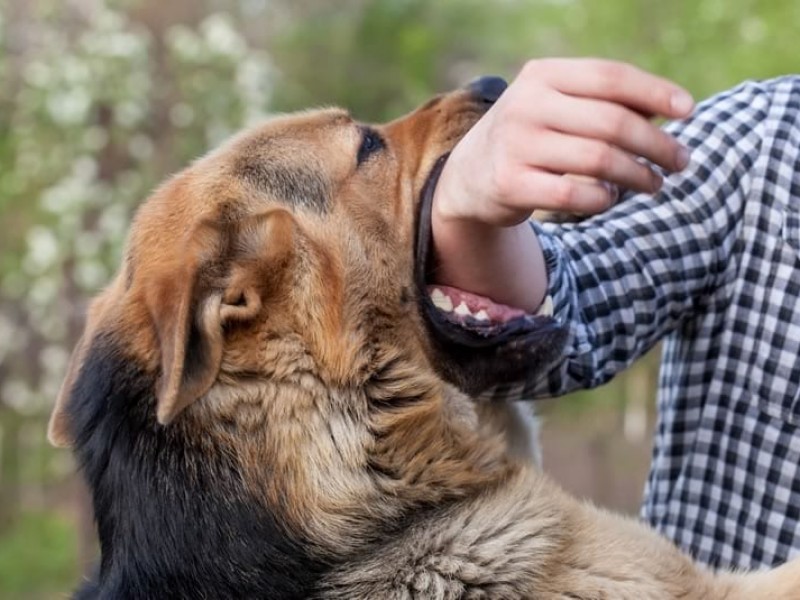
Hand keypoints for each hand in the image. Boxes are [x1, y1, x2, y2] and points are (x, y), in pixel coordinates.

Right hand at [431, 59, 694, 311]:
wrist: (469, 176)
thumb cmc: (531, 137)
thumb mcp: (557, 106)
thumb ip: (603, 102)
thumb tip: (671, 109)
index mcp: (542, 75)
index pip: (610, 77)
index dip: (655, 92)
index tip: (688, 111)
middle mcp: (525, 105)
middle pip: (612, 122)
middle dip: (656, 144)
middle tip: (680, 161)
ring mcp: (516, 145)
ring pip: (599, 160)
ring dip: (638, 175)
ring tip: (654, 184)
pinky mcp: (510, 184)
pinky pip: (576, 195)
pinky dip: (603, 199)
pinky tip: (610, 198)